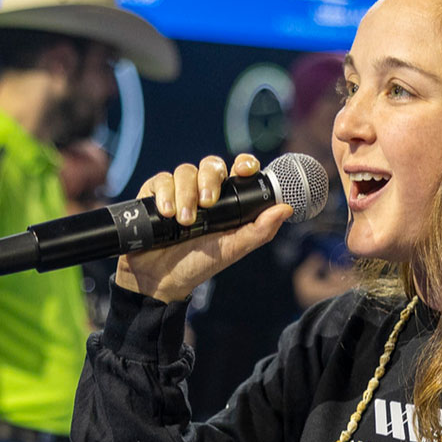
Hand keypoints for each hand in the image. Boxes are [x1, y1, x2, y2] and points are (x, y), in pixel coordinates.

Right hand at [116, 154, 292, 302]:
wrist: (160, 278)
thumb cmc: (199, 264)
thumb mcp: (233, 249)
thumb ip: (259, 230)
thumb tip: (286, 208)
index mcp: (228, 201)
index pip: (238, 170)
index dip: (244, 163)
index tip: (244, 170)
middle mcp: (204, 192)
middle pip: (211, 165)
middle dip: (210, 180)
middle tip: (207, 202)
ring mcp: (179, 191)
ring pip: (186, 170)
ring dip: (186, 194)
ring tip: (184, 221)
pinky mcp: (155, 194)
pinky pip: (162, 179)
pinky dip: (165, 194)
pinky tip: (166, 213)